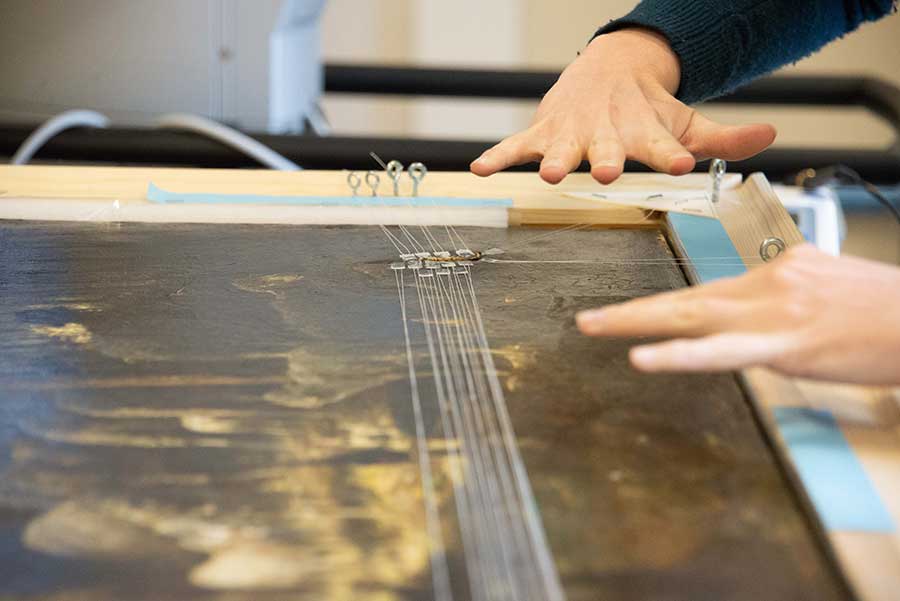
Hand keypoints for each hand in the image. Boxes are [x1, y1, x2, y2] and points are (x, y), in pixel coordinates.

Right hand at [470, 28, 776, 184]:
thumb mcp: (685, 122)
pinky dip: (500, 157)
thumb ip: (722, 140)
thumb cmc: (647, 107)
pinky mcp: (544, 130)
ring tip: (550, 172)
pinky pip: (517, 146)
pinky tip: (482, 169)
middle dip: (606, 158)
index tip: (681, 164)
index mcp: (644, 132)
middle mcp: (607, 131)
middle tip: (607, 172)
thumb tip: (768, 136)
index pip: (660, 145)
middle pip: (607, 147)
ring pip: (561, 146)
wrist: (609, 67)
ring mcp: (572, 131)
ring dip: (555, 157)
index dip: (670, 155)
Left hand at [576, 245, 899, 384]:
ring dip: (636, 322)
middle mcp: (766, 283)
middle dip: (632, 311)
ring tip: (594, 327)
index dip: (667, 307)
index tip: (634, 316)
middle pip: (686, 297)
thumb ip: (786, 292)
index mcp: (775, 271)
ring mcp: (772, 313)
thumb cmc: (883, 310)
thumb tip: (762, 305)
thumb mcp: (828, 285)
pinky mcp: (786, 344)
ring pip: (691, 316)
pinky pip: (722, 352)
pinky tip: (645, 357)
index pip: (708, 290)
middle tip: (588, 320)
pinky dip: (679, 354)